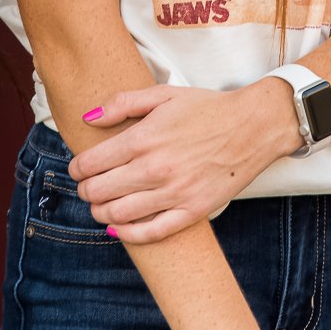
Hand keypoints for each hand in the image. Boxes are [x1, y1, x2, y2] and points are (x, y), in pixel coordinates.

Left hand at [66, 83, 269, 242]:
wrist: (252, 126)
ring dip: (100, 213)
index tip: (78, 169)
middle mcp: (154, 169)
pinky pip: (152, 232)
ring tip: (100, 207)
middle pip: (99, 191)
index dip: (77, 169)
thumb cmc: (207, 108)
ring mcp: (174, 193)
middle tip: (87, 188)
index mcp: (143, 139)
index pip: (91, 163)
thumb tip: (88, 118)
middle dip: (86, 191)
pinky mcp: (192, 211)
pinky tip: (119, 228)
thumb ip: (122, 104)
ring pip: (119, 214)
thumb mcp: (163, 95)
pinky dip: (128, 234)